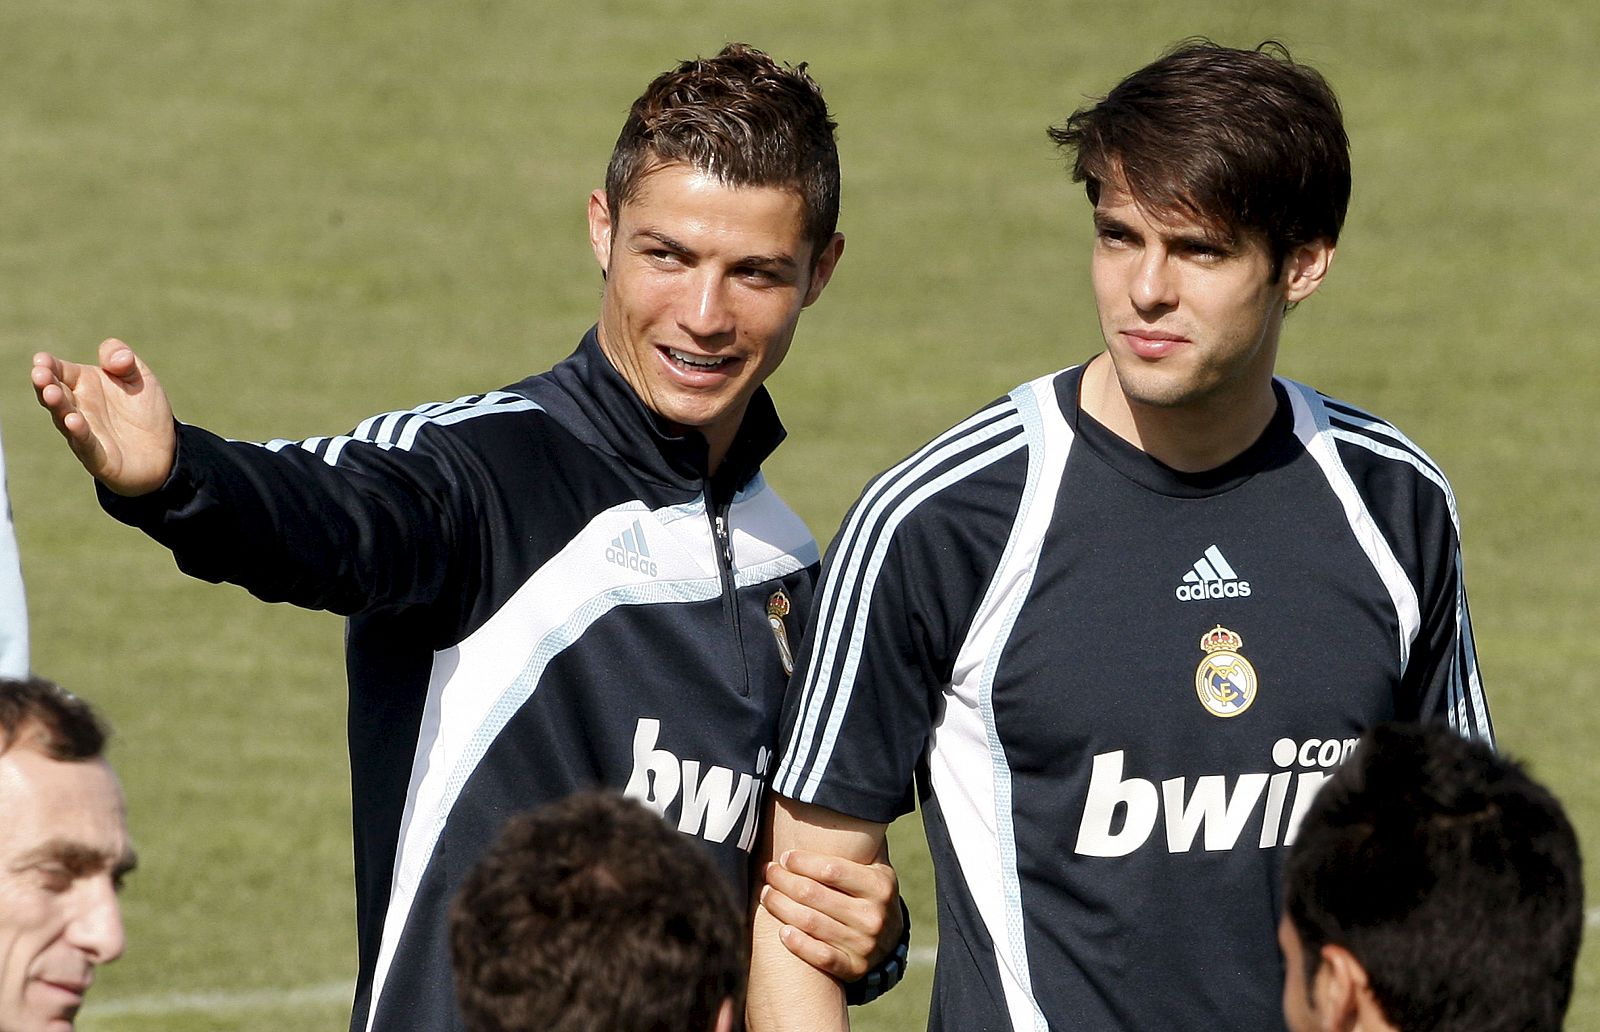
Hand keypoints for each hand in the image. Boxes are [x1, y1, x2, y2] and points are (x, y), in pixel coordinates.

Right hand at [32, 339, 177, 495]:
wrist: (163, 451)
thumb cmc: (143, 411)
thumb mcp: (140, 378)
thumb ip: (125, 360)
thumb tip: (118, 358)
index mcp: (84, 384)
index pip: (61, 371)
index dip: (49, 365)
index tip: (41, 359)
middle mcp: (78, 408)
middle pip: (55, 394)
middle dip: (46, 384)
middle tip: (40, 374)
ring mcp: (84, 433)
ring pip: (65, 418)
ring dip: (58, 406)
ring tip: (51, 393)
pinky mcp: (98, 457)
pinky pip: (86, 444)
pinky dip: (79, 433)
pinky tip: (73, 421)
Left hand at [759, 845, 901, 980]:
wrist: (889, 939)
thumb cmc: (869, 892)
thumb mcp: (875, 866)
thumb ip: (860, 842)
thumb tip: (839, 799)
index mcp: (880, 884)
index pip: (832, 870)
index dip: (802, 862)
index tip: (784, 857)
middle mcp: (874, 916)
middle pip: (814, 896)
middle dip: (784, 881)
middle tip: (767, 872)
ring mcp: (865, 945)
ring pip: (811, 924)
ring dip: (781, 907)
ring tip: (765, 894)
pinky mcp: (854, 969)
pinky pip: (820, 957)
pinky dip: (798, 944)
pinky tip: (781, 930)